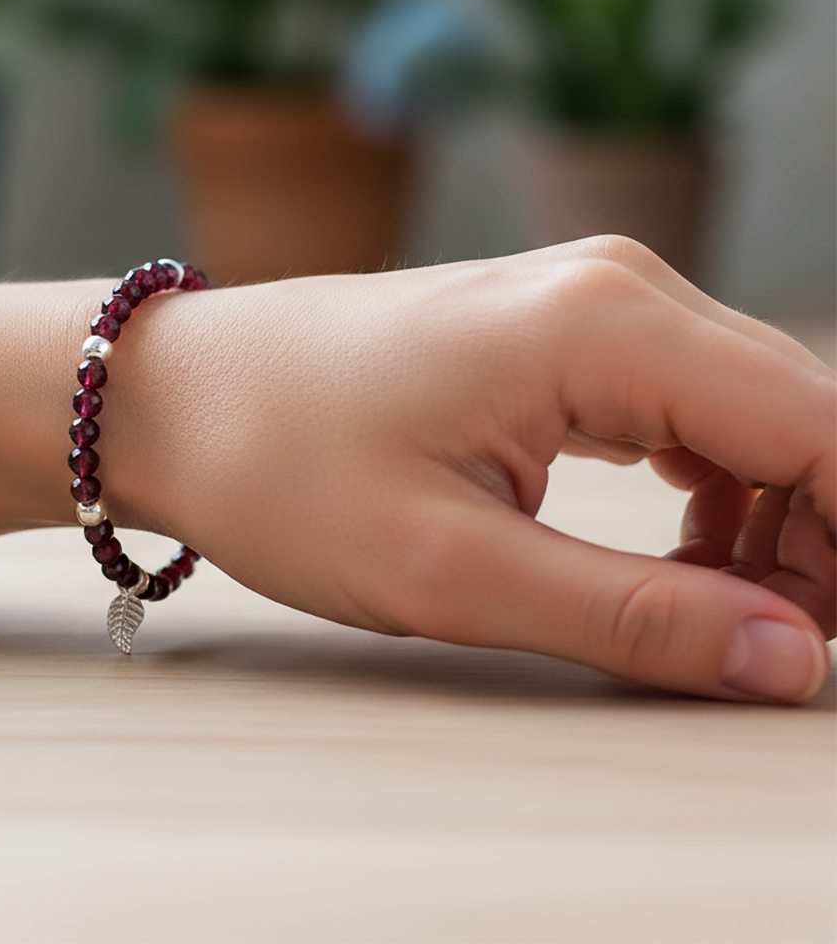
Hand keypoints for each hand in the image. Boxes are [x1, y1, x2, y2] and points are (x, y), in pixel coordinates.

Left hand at [106, 237, 836, 702]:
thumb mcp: (452, 568)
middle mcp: (614, 288)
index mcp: (606, 325)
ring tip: (719, 614)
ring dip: (769, 517)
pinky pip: (681, 404)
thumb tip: (791, 658)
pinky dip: (708, 484)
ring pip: (746, 411)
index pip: (821, 428)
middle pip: (798, 414)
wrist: (175, 393)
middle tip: (778, 651)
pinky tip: (677, 550)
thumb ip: (634, 615)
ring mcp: (583, 301)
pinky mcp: (551, 332)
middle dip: (824, 536)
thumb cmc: (278, 462)